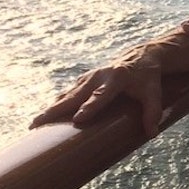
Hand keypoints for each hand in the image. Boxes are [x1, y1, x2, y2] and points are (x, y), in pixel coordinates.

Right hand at [30, 54, 163, 137]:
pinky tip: (45, 116)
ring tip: (34, 123)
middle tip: (39, 123)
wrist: (141, 55)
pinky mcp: (85, 79)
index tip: (78, 119)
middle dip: (58, 109)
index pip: (102, 94)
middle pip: (77, 94)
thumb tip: (151, 134)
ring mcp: (90, 77)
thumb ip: (152, 111)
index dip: (90, 106)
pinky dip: (56, 103)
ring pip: (68, 93)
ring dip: (52, 108)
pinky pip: (68, 92)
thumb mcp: (154, 92)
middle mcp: (100, 75)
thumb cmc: (147, 76)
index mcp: (118, 77)